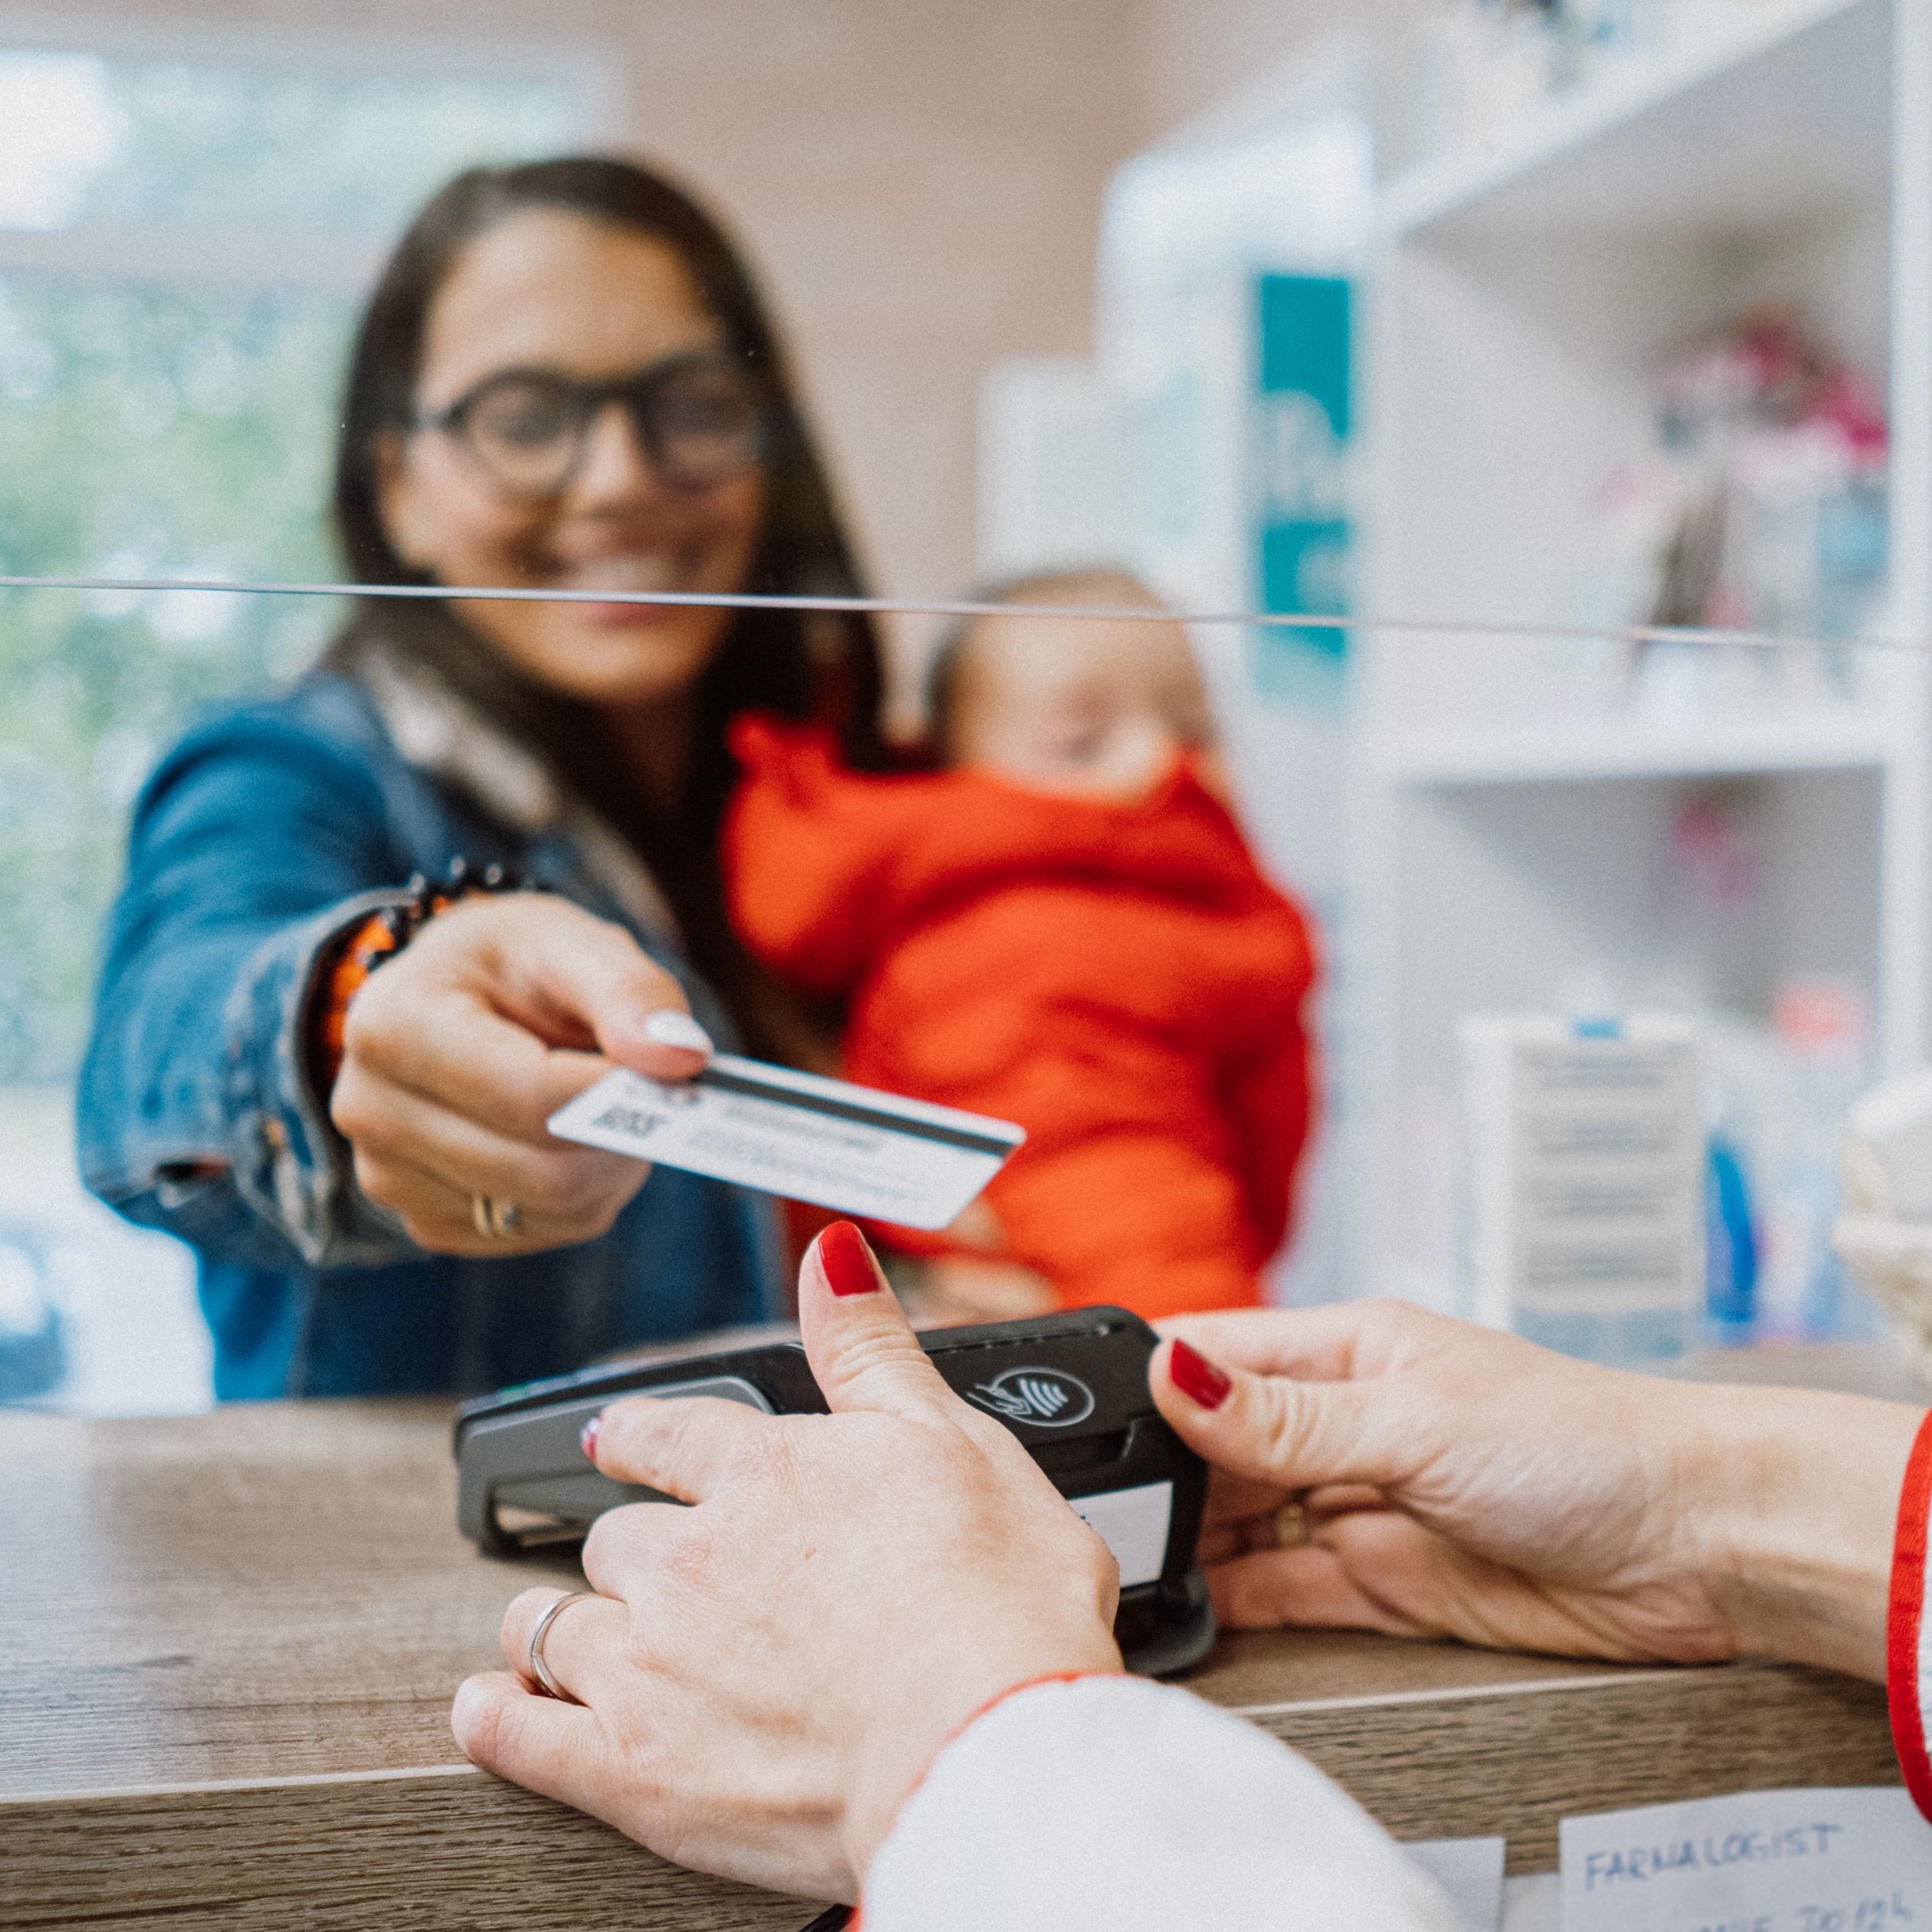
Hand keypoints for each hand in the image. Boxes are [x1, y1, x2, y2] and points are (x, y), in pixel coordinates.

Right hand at [330, 893, 710, 1255]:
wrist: (454, 998)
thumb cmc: (512, 964)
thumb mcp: (570, 941)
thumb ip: (630, 992)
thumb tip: (682, 1058)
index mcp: (393, 1025)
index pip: (532, 1096)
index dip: (619, 1092)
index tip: (674, 1067)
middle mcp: (371, 1111)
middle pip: (546, 1170)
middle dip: (623, 1134)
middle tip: (652, 1088)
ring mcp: (390, 1178)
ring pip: (554, 1209)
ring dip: (611, 1164)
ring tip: (607, 1103)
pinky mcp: (425, 1222)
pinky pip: (541, 1232)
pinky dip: (583, 1193)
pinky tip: (571, 1138)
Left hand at [450, 1223, 1123, 1901]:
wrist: (987, 1750)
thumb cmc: (997, 1603)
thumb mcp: (955, 1439)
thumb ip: (870, 1346)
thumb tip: (831, 1251)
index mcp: (763, 1473)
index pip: (664, 1436)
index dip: (637, 1438)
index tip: (619, 1442)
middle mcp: (689, 1559)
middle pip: (612, 1538)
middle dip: (630, 1553)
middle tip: (653, 1574)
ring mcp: (649, 1664)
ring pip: (553, 1624)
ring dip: (557, 1626)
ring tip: (566, 1637)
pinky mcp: (630, 1770)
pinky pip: (520, 1736)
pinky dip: (496, 1719)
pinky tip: (491, 1709)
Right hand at [1151, 1300, 1919, 1681]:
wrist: (1697, 1545)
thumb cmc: (1581, 1441)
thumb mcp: (1413, 1418)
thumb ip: (1285, 1417)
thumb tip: (1170, 1373)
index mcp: (1345, 1347)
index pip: (1214, 1350)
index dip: (1145, 1379)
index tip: (1073, 1415)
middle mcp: (1341, 1420)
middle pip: (1215, 1444)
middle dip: (1159, 1474)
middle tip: (1097, 1512)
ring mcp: (1360, 1502)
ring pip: (1242, 1521)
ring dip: (1190, 1543)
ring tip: (1128, 1565)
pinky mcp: (1383, 1580)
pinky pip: (1285, 1589)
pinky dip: (1235, 1602)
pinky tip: (1188, 1610)